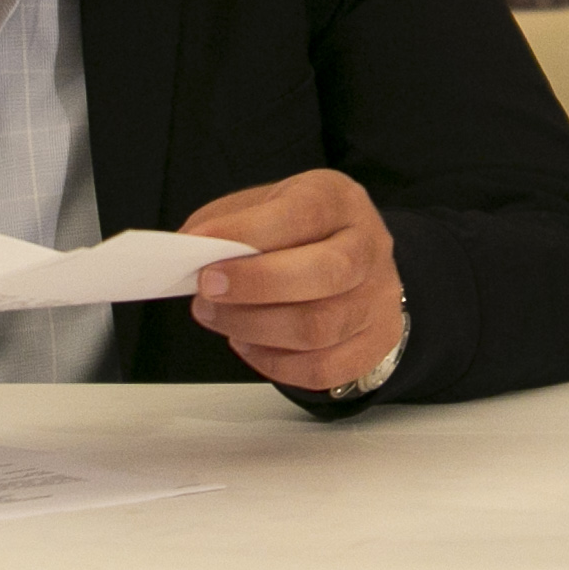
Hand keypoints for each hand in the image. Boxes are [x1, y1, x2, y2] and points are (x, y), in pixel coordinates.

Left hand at [180, 169, 404, 393]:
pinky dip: (274, 363)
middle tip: (207, 289)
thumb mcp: (266, 205)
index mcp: (340, 201)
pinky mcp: (376, 342)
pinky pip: (323, 368)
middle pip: (326, 273)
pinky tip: (248, 343)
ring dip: (255, 327)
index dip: (249, 231)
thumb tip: (189, 248)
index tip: (201, 244)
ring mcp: (379, 298)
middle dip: (256, 285)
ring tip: (218, 316)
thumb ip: (228, 221)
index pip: (304, 213)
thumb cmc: (300, 232)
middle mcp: (369, 247)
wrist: (353, 257)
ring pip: (320, 328)